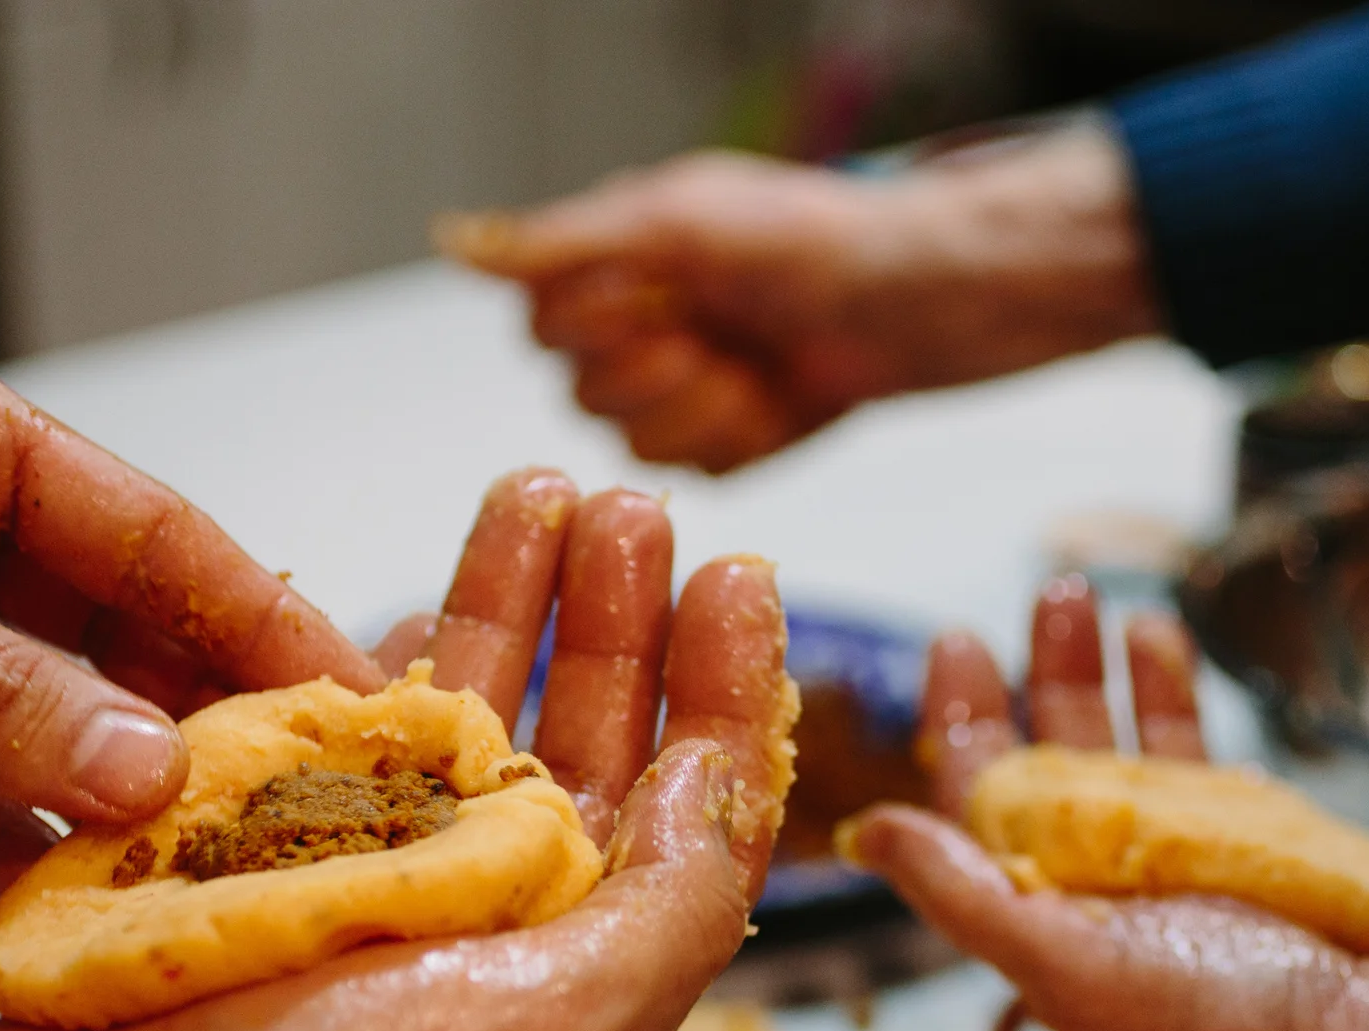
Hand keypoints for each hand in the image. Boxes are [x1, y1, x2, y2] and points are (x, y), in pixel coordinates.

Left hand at [0, 325, 376, 899]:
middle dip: (195, 728)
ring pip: (40, 735)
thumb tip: (142, 767)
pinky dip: (3, 854)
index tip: (350, 699)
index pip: (143, 529)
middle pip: (110, 641)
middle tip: (293, 817)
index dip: (254, 614)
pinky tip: (67, 907)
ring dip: (106, 807)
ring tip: (199, 881)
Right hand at [0, 467, 792, 1030]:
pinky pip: (351, 746)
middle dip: (617, 621)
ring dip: (511, 607)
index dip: (724, 691)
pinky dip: (385, 669)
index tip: (734, 575)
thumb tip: (716, 778)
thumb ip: (671, 906)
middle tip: (630, 509)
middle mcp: (498, 945)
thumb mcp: (560, 1025)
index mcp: (587, 988)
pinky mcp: (272, 870)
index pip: (693, 820)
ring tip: (533, 493)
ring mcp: (381, 905)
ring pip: (473, 726)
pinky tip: (416, 593)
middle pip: (590, 748)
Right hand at [440, 121, 1161, 472]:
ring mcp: (681, 390)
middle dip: (659, 371)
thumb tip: (451, 244)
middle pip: (582, 394)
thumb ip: (564, 243)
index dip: (599, 324)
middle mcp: (637, 328)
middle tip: (720, 334)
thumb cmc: (811, 239)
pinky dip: (741, 438)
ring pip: (634, 445)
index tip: (660, 297)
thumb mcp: (679, 220)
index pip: (543, 325)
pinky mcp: (728, 440)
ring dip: (703, 408)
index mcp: (615, 265)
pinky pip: (695, 470)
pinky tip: (779, 400)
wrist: (917, 299)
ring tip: (757, 367)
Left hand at [842, 582, 1368, 1030]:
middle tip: (1049, 594)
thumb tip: (861, 834)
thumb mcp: (1068, 963)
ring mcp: (1192, 875)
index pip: (979, 811)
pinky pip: (1212, 766)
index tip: (956, 645)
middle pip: (1055, 768)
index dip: (962, 725)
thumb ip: (963, 893)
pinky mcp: (1269, 857)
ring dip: (1109, 677)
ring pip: (1133, 756)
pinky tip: (1166, 647)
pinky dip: (1182, 702)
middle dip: (1043, 678)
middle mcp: (1112, 901)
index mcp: (1049, 930)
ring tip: (1101, 601)